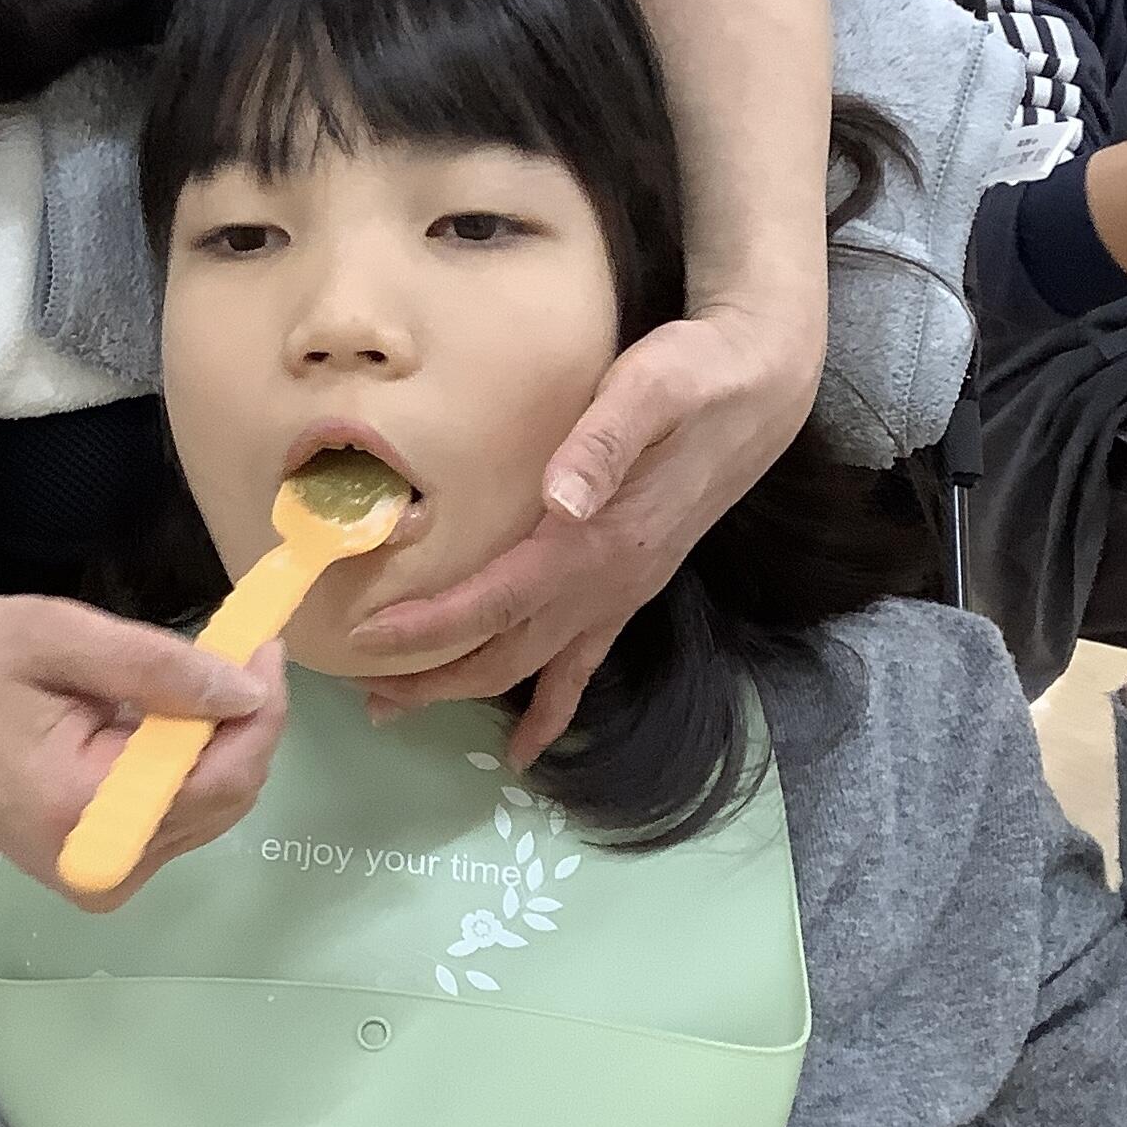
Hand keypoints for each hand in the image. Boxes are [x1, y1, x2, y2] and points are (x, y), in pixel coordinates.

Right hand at [0, 598, 286, 905]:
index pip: (222, 775)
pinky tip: (153, 727)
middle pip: (229, 795)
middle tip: (233, 651)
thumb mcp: (52, 636)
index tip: (264, 644)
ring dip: (217, 741)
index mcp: (87, 809)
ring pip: (216, 806)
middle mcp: (106, 864)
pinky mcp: (108, 873)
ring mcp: (108, 877)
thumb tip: (246, 692)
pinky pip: (184, 816)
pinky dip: (188, 766)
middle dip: (243, 721)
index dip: (261, 709)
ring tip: (177, 685)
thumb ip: (155, 666)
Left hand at [352, 306, 819, 768]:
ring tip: (399, 710)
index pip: (493, 601)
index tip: (366, 639)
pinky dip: (550, 713)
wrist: (763, 389)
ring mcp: (619, 596)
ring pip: (531, 668)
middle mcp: (606, 585)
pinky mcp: (629, 591)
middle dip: (430, 680)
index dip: (428, 627)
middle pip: (501, 654)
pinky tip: (524, 750)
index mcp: (594, 543)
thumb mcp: (653, 388)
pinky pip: (582, 670)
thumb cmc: (699, 375)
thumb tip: (560, 497)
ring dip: (465, 694)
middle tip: (364, 696)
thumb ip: (604, 441)